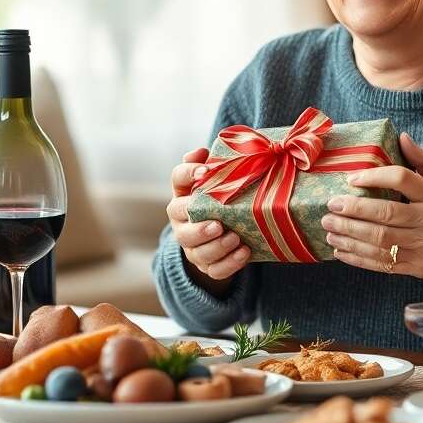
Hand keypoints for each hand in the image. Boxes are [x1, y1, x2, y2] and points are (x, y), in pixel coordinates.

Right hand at [166, 148, 250, 288]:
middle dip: (198, 229)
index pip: (177, 179)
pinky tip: (245, 252)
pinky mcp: (208, 266)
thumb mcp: (216, 181)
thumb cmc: (219, 200)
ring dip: (216, 247)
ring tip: (234, 238)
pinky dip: (230, 263)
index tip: (204, 172)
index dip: (187, 174)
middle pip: (182, 229)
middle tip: (217, 225)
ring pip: (198, 253)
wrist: (222, 234)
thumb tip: (202, 152)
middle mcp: (183, 224)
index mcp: (184, 196)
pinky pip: (216, 270)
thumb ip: (211, 165)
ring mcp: (194, 248)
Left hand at [321, 133, 422, 308]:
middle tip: (331, 205)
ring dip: (349, 234)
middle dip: (353, 210)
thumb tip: (402, 136)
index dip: (374, 177)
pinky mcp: (418, 268)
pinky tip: (340, 250)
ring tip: (328, 226)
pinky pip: (383, 263)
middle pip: (385, 214)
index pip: (403, 180)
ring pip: (380, 241)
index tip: (352, 178)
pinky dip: (358, 257)